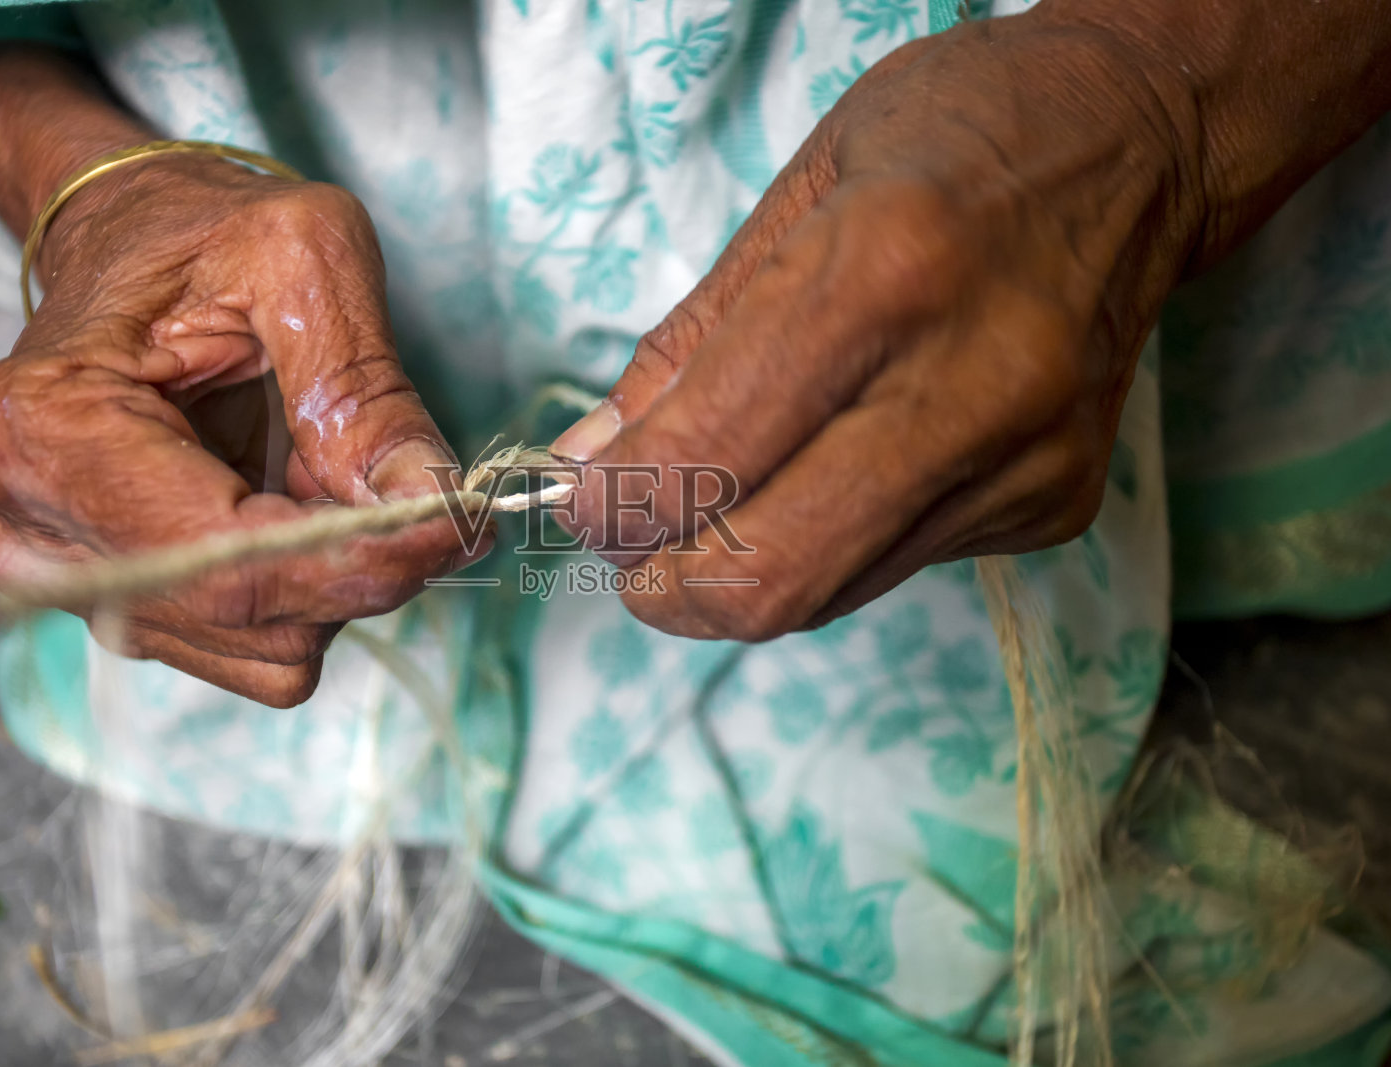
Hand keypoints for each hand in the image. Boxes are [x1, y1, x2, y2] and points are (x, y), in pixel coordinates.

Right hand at [0, 154, 473, 705]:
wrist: (129, 242)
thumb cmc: (197, 231)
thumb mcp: (300, 257)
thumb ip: (362, 387)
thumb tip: (428, 501)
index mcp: (46, 431)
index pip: (225, 560)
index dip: (359, 559)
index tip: (459, 524)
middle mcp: (33, 530)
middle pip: (248, 615)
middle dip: (358, 562)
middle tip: (421, 483)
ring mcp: (73, 582)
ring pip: (264, 645)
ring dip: (334, 570)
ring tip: (326, 462)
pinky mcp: (124, 606)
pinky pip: (256, 643)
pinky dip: (309, 587)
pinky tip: (295, 500)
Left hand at [552, 10, 1205, 639]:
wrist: (1141, 145)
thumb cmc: (952, 139)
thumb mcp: (795, 198)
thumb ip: (686, 348)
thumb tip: (590, 466)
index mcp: (881, 272)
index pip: (706, 457)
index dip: (613, 506)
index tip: (583, 500)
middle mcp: (970, 383)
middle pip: (773, 575)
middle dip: (668, 590)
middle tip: (634, 554)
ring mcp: (1026, 458)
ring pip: (829, 593)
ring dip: (741, 574)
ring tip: (720, 508)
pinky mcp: (1058, 504)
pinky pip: (894, 567)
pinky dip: (831, 544)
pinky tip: (838, 470)